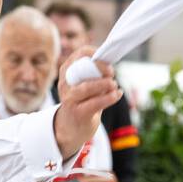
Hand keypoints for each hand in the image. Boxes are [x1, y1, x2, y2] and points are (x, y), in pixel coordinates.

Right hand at [52, 47, 121, 161]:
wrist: (71, 128)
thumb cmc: (82, 102)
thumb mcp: (85, 85)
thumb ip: (94, 75)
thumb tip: (111, 65)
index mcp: (67, 72)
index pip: (79, 54)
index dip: (95, 53)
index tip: (107, 59)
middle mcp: (65, 84)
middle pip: (81, 69)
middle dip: (100, 68)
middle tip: (112, 72)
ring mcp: (70, 99)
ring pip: (87, 87)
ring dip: (105, 84)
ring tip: (114, 85)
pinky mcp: (78, 113)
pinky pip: (95, 103)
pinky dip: (109, 98)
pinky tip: (117, 95)